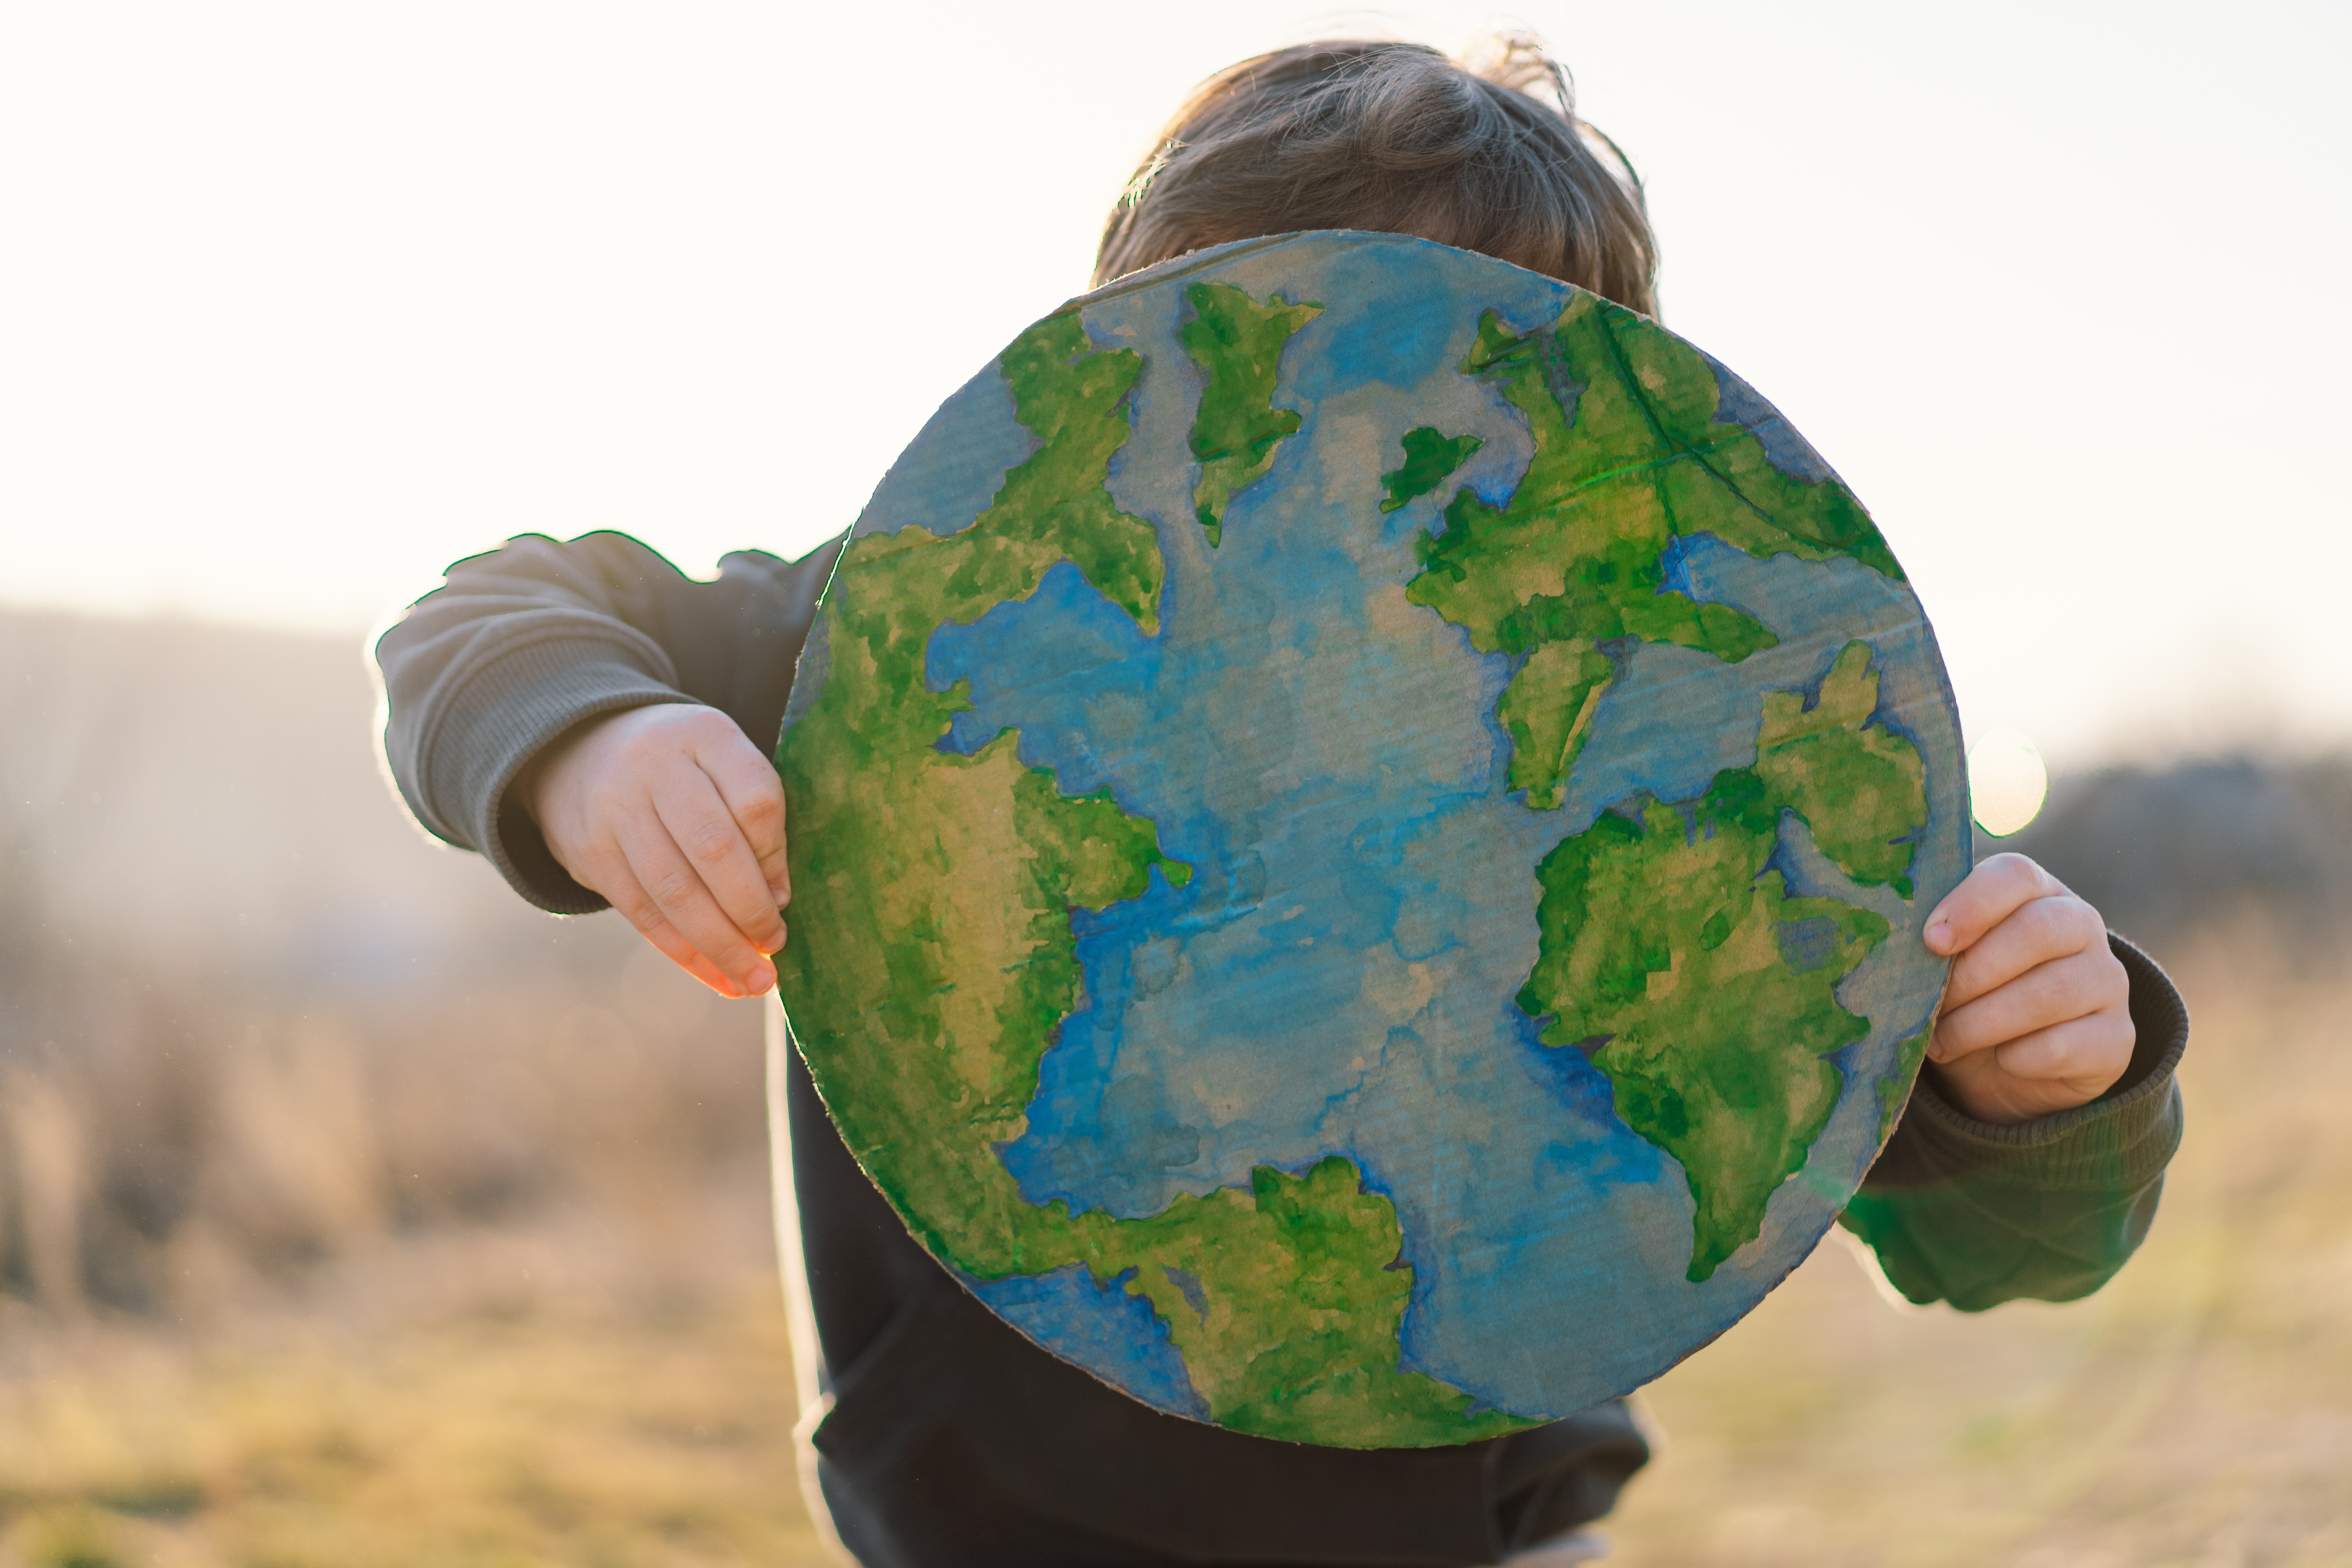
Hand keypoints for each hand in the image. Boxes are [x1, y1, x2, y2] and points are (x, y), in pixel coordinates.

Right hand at [519, 703, 789, 998]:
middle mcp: (656, 767)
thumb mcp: (722, 762)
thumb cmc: (681, 767)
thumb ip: (755, 816)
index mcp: (706, 735)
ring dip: (719, 945)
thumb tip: (778, 898)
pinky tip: (715, 976)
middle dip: (750, 910)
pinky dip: (683, 952)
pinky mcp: (590, 851)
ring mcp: (616, 809)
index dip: (776, 856)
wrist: (579, 750)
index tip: (787, 899)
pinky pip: (642, 912)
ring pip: (674, 890)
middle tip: (776, 947)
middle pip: (714, 848)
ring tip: (753, 980)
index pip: (755, 798)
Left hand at [1921, 853, 2133, 1124]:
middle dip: (1973, 973)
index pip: (2015, 875)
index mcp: (2035, 892)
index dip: (1972, 904)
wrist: (2010, 1063)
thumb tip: (1886, 943)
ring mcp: (2107, 981)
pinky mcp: (2117, 1039)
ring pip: (2051, 992)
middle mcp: (2081, 926)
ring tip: (1942, 1041)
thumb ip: (1932, 942)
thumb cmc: (1967, 994)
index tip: (1930, 941)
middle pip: (2037, 930)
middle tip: (1931, 1005)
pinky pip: (2069, 1045)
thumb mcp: (1947, 963)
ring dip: (1984, 1022)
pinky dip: (2021, 1057)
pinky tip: (1998, 1060)